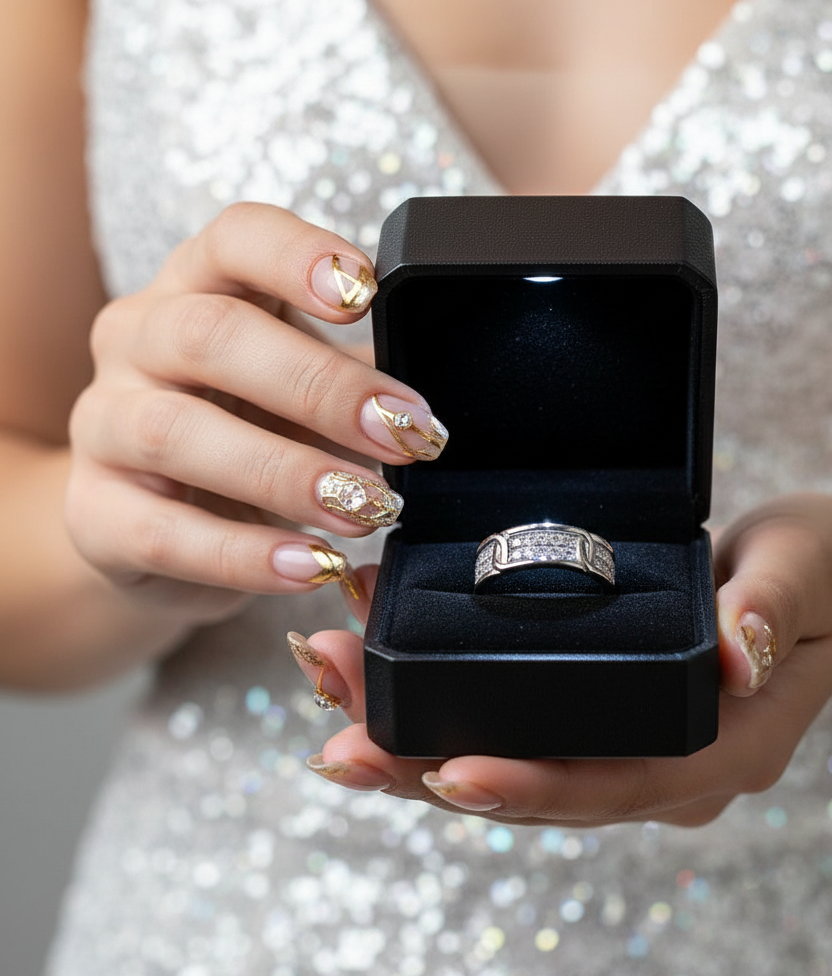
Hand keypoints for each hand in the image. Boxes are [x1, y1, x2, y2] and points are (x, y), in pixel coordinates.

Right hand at [66, 202, 446, 624]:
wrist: (160, 528)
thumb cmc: (249, 435)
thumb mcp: (303, 394)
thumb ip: (354, 386)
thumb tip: (421, 416)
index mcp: (199, 288)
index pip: (236, 238)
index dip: (298, 255)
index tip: (367, 291)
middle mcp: (138, 340)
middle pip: (211, 335)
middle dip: (321, 387)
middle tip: (403, 433)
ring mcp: (104, 424)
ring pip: (177, 433)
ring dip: (287, 473)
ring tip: (366, 509)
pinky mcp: (94, 512)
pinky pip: (163, 533)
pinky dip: (246, 554)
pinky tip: (310, 565)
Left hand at [297, 494, 831, 826]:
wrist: (821, 592)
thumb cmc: (814, 577)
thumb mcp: (806, 566)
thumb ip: (774, 603)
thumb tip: (740, 649)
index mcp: (726, 746)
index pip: (621, 782)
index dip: (535, 786)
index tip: (446, 772)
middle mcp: (669, 769)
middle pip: (544, 792)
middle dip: (433, 772)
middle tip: (339, 741)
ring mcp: (633, 755)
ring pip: (517, 772)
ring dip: (419, 748)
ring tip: (332, 706)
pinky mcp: (602, 725)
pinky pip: (520, 738)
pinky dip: (446, 717)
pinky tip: (379, 685)